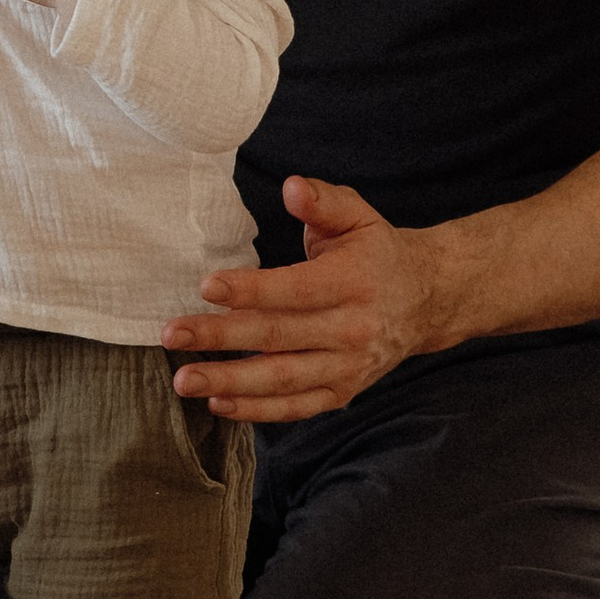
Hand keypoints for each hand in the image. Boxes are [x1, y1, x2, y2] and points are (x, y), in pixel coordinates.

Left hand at [162, 176, 450, 422]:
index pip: (295, 289)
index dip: (250, 289)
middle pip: (278, 336)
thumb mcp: (358, 216)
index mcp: (354, 281)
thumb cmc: (377, 252)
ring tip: (185, 380)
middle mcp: (352, 329)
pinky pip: (296, 407)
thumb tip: (292, 188)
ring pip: (283, 379)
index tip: (206, 286)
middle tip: (172, 334)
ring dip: (230, 382)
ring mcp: (348, 366)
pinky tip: (219, 403)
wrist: (427, 300)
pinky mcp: (343, 392)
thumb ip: (324, 201)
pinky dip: (258, 410)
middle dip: (220, 337)